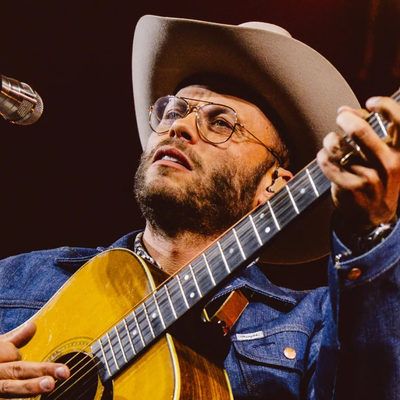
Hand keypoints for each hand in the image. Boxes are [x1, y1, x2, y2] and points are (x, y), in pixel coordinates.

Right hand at [0, 321, 68, 397]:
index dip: (13, 354)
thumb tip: (33, 326)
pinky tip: (33, 399)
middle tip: (64, 371)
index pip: (12, 356)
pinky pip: (4, 398)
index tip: (16, 355)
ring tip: (50, 385)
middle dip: (40, 370)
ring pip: (8, 388)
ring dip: (28, 387)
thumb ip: (13, 341)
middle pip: (16, 370)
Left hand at [317, 96, 399, 231]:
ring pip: (338, 146)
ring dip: (330, 139)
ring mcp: (370, 178)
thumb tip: (343, 109)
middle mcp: (389, 164)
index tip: (370, 103)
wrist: (375, 213)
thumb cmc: (378, 175)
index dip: (385, 105)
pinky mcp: (351, 188)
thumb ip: (368, 128)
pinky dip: (322, 156)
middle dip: (345, 119)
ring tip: (331, 141)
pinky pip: (327, 163)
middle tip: (341, 118)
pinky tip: (325, 156)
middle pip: (360, 131)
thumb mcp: (384, 153)